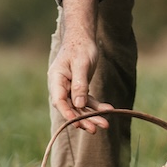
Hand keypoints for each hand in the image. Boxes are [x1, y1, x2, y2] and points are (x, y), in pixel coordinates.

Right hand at [48, 0, 114, 131]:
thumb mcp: (81, 64)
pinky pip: (87, 100)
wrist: (83, 37)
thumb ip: (79, 84)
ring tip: (105, 125)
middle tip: (96, 129)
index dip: (67, 113)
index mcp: (56, 79)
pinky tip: (109, 110)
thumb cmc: (80, 47)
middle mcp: (61, 86)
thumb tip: (78, 105)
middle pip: (70, 107)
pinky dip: (97, 106)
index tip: (77, 123)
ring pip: (79, 106)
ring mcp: (69, 88)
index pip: (59, 100)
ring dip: (92, 115)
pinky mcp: (79, 87)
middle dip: (83, 119)